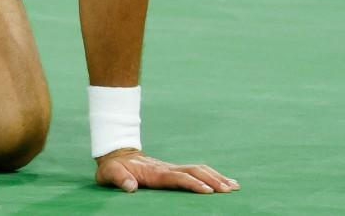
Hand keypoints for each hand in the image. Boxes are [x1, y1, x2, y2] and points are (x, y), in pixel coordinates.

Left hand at [95, 149, 239, 193]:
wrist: (116, 154)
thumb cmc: (114, 167)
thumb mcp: (110, 173)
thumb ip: (119, 179)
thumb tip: (130, 187)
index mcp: (155, 172)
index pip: (177, 177)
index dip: (192, 183)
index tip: (207, 191)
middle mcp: (167, 168)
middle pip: (194, 172)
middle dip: (212, 180)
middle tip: (229, 190)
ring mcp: (172, 168)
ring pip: (199, 170)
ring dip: (217, 177)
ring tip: (235, 187)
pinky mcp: (174, 171)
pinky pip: (196, 172)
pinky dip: (212, 175)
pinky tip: (224, 182)